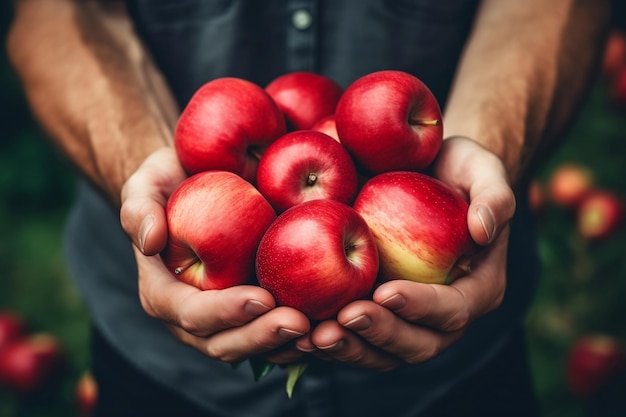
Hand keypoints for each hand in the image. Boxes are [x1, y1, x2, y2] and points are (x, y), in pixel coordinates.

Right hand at [120, 147, 309, 363]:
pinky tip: (329, 323)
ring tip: (320, 332)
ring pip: (254, 347)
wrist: (201, 183)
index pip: (191, 313)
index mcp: (164, 293)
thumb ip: (138, 207)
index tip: (261, 298)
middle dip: (261, 338)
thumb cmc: (171, 182)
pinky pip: (274, 333)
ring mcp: (226, 318)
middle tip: (299, 323)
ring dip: (286, 346)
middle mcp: (194, 315)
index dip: (224, 312)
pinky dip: (300, 336)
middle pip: (224, 343)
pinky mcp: (254, 310)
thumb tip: (150, 241)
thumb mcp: (147, 182)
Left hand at [295, 136, 515, 369]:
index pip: (453, 309)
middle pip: (417, 344)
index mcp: (477, 288)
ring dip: (349, 348)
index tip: (385, 292)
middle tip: (343, 318)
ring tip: (315, 335)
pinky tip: (299, 330)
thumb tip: (484, 230)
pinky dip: (330, 340)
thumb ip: (494, 196)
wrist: (427, 173)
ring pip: (382, 352)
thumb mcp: (482, 169)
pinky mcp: (378, 313)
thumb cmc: (457, 170)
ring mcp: (408, 319)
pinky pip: (356, 338)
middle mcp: (443, 314)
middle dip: (380, 335)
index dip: (421, 306)